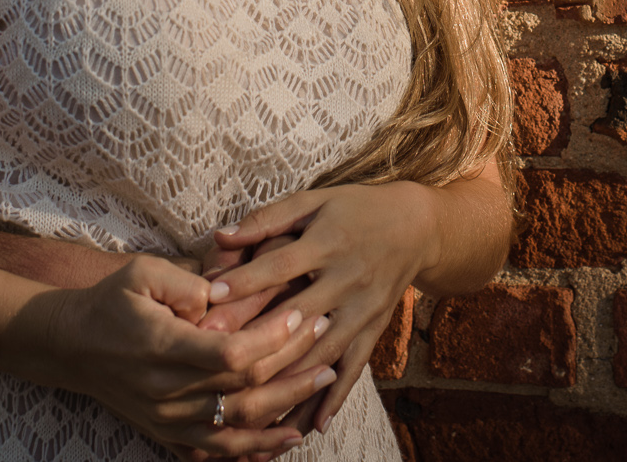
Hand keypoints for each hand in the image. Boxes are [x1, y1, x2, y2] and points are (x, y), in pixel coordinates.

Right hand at [29, 253, 332, 457]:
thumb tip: (225, 298)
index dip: (272, 338)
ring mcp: (168, 418)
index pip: (230, 352)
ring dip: (286, 406)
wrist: (71, 346)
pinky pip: (217, 451)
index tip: (301, 315)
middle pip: (244, 387)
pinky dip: (254, 449)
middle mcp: (167, 391)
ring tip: (323, 381)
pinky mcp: (167, 433)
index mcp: (163, 347)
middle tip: (328, 335)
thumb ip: (187, 282)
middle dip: (292, 362)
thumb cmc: (111, 301)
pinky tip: (287, 439)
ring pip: (238, 424)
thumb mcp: (141, 274)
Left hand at [202, 184, 435, 435]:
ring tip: (257, 412)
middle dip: (257, 341)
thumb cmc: (355, 209)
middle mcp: (347, 279)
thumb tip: (221, 236)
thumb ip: (268, 219)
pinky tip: (312, 425)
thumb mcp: (315, 202)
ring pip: (322, 352)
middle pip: (298, 316)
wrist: (417, 226)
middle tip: (217, 362)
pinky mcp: (374, 329)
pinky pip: (354, 367)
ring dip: (290, 384)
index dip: (245, 281)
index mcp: (328, 243)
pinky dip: (334, 396)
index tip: (209, 298)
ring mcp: (363, 309)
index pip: (280, 266)